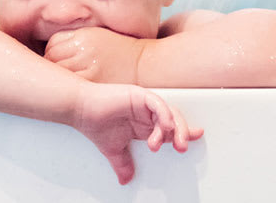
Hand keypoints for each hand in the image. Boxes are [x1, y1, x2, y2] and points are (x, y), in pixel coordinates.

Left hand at [46, 26, 146, 83]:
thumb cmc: (122, 52)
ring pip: (58, 72)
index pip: (53, 43)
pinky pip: (70, 87)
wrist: (144, 66)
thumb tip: (50, 49)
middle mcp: (85, 49)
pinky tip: (70, 91)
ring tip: (60, 83)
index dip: (50, 51)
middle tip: (51, 74)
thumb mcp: (98, 36)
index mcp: (85, 36)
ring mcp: (89, 67)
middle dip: (49, 65)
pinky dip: (67, 89)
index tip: (53, 58)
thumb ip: (75, 40)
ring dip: (56, 78)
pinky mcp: (94, 83)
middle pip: (51, 57)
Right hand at [74, 83, 201, 184]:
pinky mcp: (138, 95)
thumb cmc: (96, 123)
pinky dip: (164, 114)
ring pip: (168, 112)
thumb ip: (123, 164)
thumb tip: (126, 180)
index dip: (184, 133)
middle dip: (182, 134)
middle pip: (173, 121)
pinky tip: (166, 125)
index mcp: (144, 124)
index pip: (169, 129)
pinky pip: (157, 103)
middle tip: (183, 147)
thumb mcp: (113, 150)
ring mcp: (144, 103)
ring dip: (173, 128)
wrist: (80, 110)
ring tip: (171, 142)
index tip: (195, 138)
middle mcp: (147, 113)